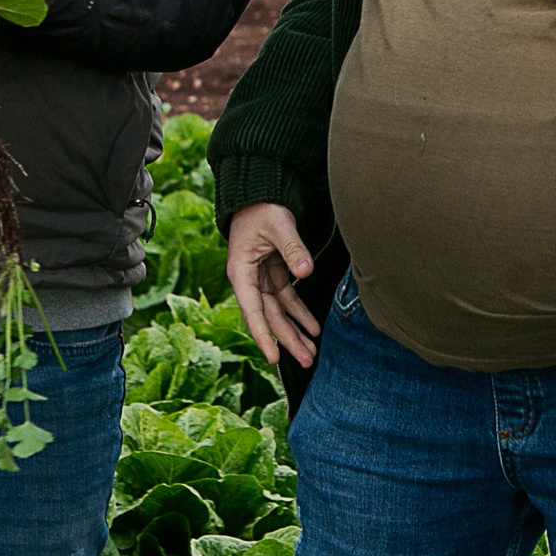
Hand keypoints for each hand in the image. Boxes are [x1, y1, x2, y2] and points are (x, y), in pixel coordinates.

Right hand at [227, 203, 321, 368]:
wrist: (259, 195)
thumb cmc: (262, 208)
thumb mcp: (278, 224)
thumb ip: (292, 248)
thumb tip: (305, 272)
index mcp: (241, 272)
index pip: (253, 310)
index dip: (263, 335)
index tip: (273, 357)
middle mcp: (249, 281)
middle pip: (268, 317)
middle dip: (287, 340)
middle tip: (306, 360)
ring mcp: (262, 280)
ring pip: (279, 313)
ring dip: (295, 332)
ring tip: (311, 352)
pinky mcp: (274, 275)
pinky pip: (288, 300)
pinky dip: (300, 314)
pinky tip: (313, 329)